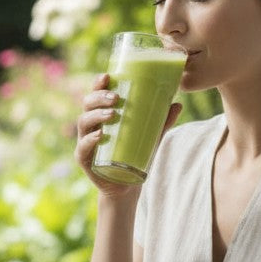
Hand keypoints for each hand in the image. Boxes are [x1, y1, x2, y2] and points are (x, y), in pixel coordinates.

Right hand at [75, 73, 181, 196]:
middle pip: (87, 104)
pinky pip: (82, 147)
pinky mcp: (84, 160)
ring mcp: (85, 142)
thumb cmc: (136, 155)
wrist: (126, 185)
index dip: (98, 83)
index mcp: (102, 115)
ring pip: (84, 122)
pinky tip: (100, 135)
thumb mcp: (151, 137)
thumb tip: (178, 104)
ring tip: (113, 114)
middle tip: (115, 97)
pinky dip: (90, 140)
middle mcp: (91, 125)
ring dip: (97, 115)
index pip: (97, 94)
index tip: (107, 75)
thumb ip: (162, 122)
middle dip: (99, 97)